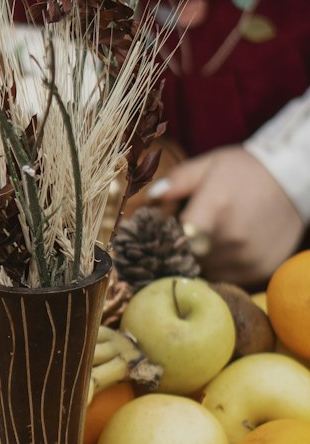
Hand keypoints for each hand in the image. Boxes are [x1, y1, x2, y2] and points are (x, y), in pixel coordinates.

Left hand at [153, 147, 304, 285]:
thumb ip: (176, 182)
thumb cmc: (242, 171)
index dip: (166, 239)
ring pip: (206, 272)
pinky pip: (228, 278)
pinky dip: (223, 267)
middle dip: (182, 248)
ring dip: (203, 261)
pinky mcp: (261, 270)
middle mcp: (232, 239)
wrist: (292, 180)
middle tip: (192, 232)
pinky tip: (229, 248)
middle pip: (188, 258)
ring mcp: (248, 258)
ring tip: (213, 237)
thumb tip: (151, 199)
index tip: (165, 234)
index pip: (177, 239)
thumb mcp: (208, 165)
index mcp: (215, 208)